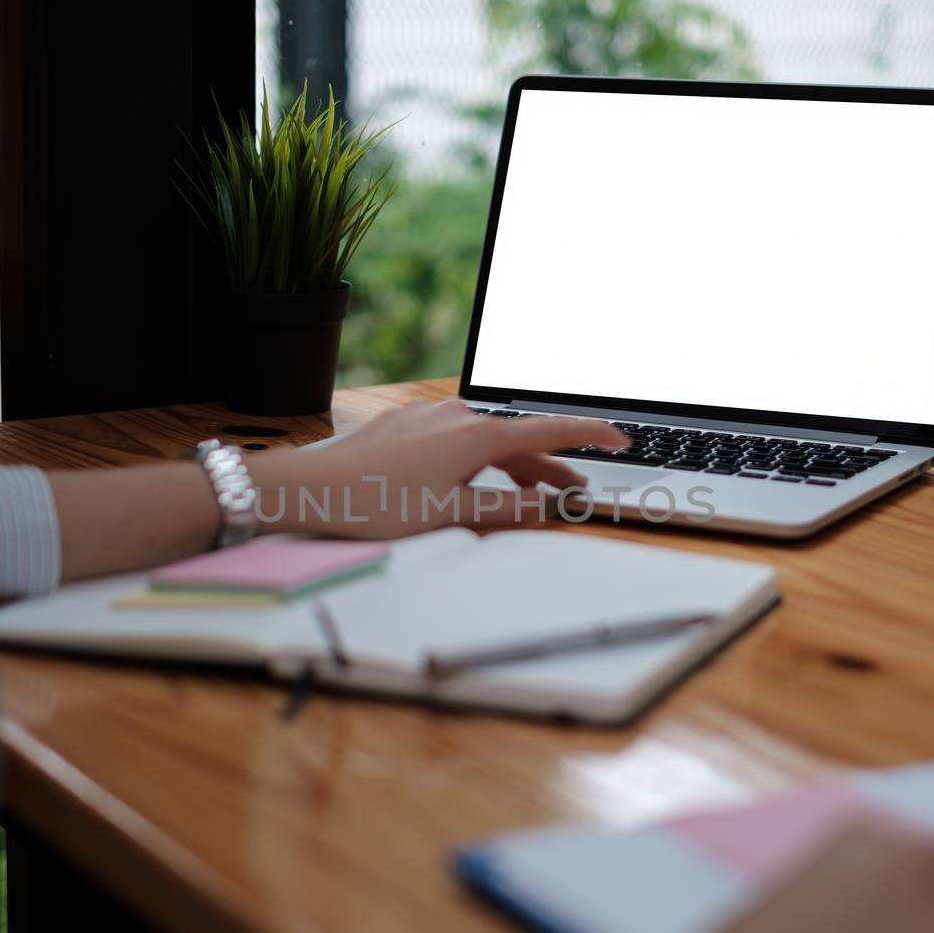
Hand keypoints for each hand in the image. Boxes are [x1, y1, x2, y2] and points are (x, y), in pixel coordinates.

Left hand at [245, 400, 626, 537]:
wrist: (312, 488)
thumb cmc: (377, 503)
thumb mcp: (451, 516)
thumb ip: (505, 510)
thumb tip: (546, 507)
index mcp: (476, 436)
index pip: (550, 430)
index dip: (591, 434)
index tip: (620, 438)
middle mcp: (457, 416)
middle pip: (519, 441)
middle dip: (550, 467)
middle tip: (576, 491)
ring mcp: (430, 417)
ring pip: (487, 441)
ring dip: (512, 467)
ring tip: (529, 495)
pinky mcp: (407, 424)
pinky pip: (458, 439)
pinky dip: (478, 460)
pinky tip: (475, 481)